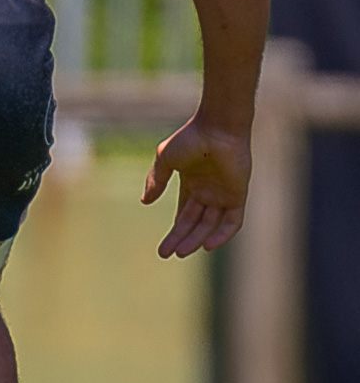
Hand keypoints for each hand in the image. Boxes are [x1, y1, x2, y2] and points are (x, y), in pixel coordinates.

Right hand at [142, 117, 251, 257]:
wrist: (217, 127)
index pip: (184, 213)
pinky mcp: (238, 195)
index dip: (175, 230)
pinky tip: (207, 245)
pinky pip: (233, 222)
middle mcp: (208, 192)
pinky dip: (222, 235)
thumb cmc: (191, 138)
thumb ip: (156, 180)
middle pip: (194, 223)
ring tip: (181, 252)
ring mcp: (224, 194)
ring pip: (210, 225)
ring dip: (196, 240)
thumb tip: (145, 201)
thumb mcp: (165, 159)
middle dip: (180, 239)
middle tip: (165, 254)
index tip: (162, 246)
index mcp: (192, 183)